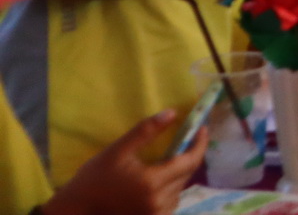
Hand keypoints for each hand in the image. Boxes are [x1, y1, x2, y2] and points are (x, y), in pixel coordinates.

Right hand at [40, 109, 206, 214]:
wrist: (74, 212)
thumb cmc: (93, 180)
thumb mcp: (118, 150)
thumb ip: (146, 131)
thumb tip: (172, 113)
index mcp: (152, 183)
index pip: (190, 161)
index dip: (200, 144)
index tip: (202, 128)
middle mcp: (158, 202)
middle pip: (186, 174)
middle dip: (187, 155)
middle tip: (184, 139)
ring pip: (179, 189)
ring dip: (178, 173)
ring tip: (167, 160)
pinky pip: (170, 202)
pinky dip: (169, 189)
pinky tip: (157, 181)